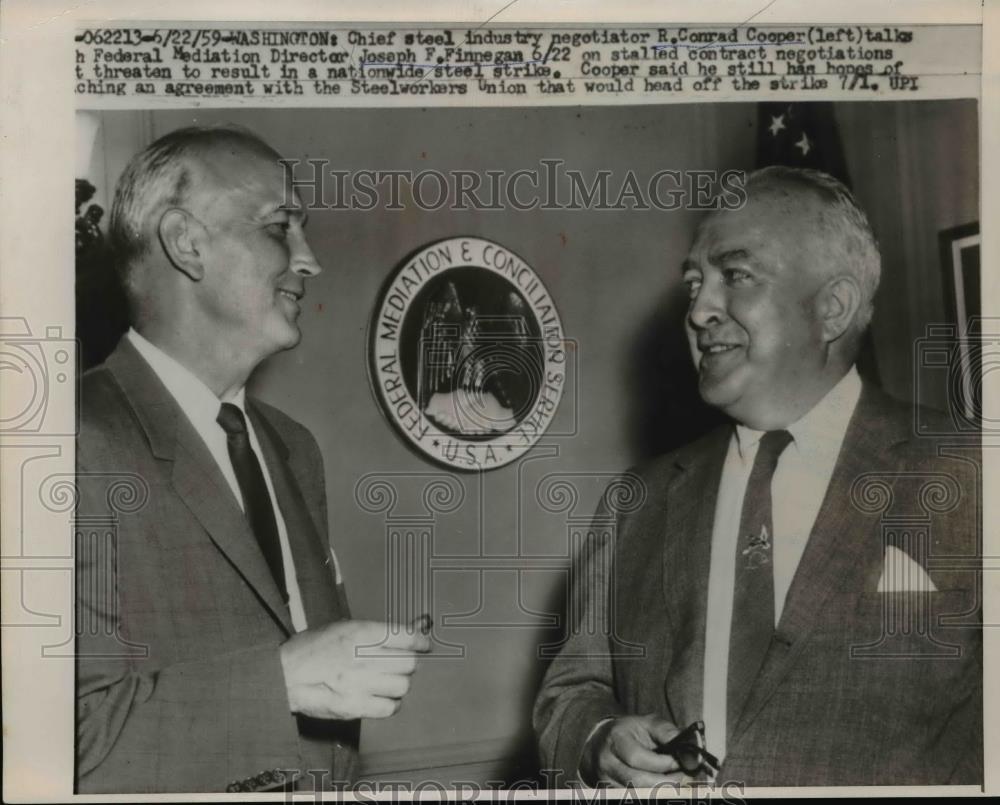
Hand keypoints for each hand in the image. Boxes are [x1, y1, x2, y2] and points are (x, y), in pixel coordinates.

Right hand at [279, 618, 430, 719]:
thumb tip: (416, 628)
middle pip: (408, 663)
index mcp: (361, 633)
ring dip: (398, 684)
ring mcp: (359, 684)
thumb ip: (378, 630)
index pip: (407, 637)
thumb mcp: (344, 627)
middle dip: (406, 664)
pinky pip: (389, 707)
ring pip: (402, 686)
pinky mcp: (354, 707)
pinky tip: (380, 697)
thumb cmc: (314, 648)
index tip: (424, 645)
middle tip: (395, 665)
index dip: (420, 642)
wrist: (284, 674)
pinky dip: (389, 704)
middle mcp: (363, 657)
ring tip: (384, 681)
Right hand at [580, 714, 688, 786]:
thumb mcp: (647, 723)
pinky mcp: (610, 791)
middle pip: (637, 781)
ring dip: (662, 790)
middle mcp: (607, 760)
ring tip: (677, 781)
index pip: (637, 757)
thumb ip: (667, 732)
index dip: (662, 763)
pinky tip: (665, 787)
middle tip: (684, 776)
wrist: (604, 742)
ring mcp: (606, 779)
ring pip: (637, 793)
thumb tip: (690, 745)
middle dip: (666, 781)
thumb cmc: (630, 732)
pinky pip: (634, 797)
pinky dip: (653, 794)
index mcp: (616, 738)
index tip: (679, 761)